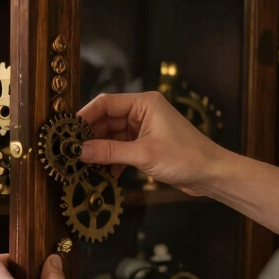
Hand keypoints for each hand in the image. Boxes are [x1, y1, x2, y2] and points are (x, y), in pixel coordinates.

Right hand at [78, 92, 225, 194]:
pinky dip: (113, 159)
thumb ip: (109, 151)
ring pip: (113, 136)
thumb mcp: (143, 154)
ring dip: (101, 151)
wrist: (212, 174)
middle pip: (106, 120)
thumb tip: (79, 151)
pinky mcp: (148, 144)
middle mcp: (143, 111)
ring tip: (85, 166)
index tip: (66, 132)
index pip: (105, 103)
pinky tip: (107, 173)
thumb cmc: (185, 158)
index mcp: (144, 103)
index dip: (84, 117)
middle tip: (71, 153)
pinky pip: (122, 147)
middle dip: (90, 137)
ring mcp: (145, 128)